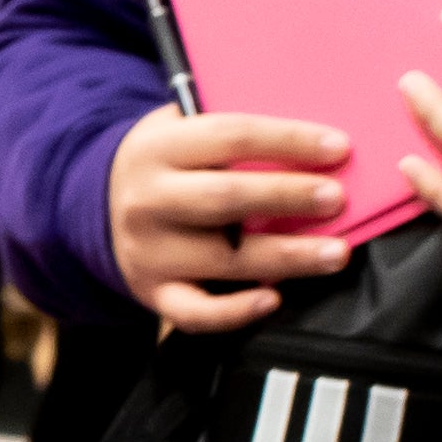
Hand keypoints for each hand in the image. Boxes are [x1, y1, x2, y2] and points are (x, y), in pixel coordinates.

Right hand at [106, 107, 356, 329]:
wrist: (102, 203)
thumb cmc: (170, 162)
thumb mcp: (185, 128)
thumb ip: (235, 134)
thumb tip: (317, 144)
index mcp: (160, 148)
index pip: (231, 136)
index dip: (289, 141)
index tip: (339, 148)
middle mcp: (148, 200)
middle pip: (226, 197)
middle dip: (288, 196)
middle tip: (336, 200)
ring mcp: (149, 251)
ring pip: (223, 258)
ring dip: (286, 257)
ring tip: (335, 254)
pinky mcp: (153, 292)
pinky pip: (196, 312)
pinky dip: (236, 311)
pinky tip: (274, 298)